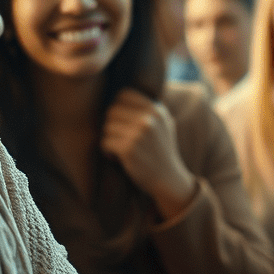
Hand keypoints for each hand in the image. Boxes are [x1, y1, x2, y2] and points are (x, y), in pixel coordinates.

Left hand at [100, 88, 196, 217]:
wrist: (168, 178)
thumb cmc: (161, 150)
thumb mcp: (164, 124)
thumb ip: (149, 109)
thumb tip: (121, 94)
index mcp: (157, 109)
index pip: (123, 95)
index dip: (118, 108)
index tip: (121, 122)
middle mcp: (149, 119)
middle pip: (112, 111)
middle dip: (112, 125)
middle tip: (118, 137)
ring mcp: (139, 134)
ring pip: (107, 127)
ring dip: (109, 139)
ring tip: (118, 148)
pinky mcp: (129, 149)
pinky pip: (105, 142)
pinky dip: (107, 151)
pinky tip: (115, 157)